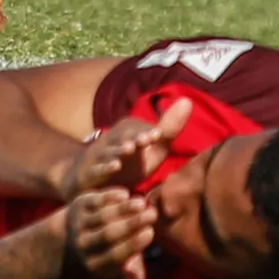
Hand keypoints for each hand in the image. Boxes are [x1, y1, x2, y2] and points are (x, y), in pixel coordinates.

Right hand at [59, 97, 192, 201]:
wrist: (94, 178)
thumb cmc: (130, 163)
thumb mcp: (152, 148)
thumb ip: (169, 127)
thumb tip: (188, 100)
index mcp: (128, 132)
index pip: (139, 131)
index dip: (149, 133)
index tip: (159, 134)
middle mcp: (112, 139)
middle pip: (124, 137)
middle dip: (134, 137)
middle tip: (146, 139)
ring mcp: (100, 155)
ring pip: (109, 151)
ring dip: (119, 150)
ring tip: (129, 149)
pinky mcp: (90, 171)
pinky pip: (97, 169)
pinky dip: (105, 167)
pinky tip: (114, 168)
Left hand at [65, 186, 156, 278]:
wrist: (67, 236)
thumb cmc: (103, 253)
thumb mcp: (113, 271)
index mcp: (94, 264)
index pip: (115, 254)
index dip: (133, 244)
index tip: (150, 233)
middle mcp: (84, 245)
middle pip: (109, 233)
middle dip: (132, 223)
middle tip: (152, 214)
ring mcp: (79, 224)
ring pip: (103, 214)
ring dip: (124, 207)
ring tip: (142, 202)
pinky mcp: (77, 205)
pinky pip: (95, 199)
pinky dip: (109, 196)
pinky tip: (125, 193)